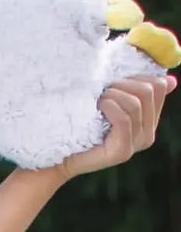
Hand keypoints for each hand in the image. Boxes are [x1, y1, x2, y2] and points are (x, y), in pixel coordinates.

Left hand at [58, 74, 174, 180]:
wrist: (62, 155)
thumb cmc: (83, 124)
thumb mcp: (112, 102)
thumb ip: (136, 90)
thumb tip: (171, 80)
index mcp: (149, 120)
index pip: (159, 85)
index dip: (137, 76)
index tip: (115, 82)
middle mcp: (147, 135)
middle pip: (149, 91)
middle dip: (124, 84)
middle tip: (104, 90)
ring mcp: (136, 145)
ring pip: (136, 103)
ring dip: (113, 94)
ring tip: (99, 100)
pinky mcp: (123, 152)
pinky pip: (124, 118)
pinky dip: (110, 107)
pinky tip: (98, 108)